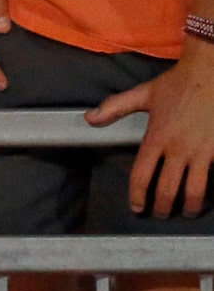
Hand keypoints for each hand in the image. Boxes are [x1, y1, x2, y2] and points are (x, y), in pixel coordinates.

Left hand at [92, 40, 213, 218]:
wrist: (209, 75)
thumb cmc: (176, 85)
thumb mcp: (142, 94)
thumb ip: (115, 108)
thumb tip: (89, 119)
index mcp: (156, 136)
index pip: (142, 173)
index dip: (137, 194)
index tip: (136, 207)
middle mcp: (178, 149)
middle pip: (167, 189)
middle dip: (161, 207)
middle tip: (158, 214)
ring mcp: (201, 152)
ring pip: (195, 191)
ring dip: (188, 207)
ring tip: (185, 212)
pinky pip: (213, 180)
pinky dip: (209, 195)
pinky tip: (205, 199)